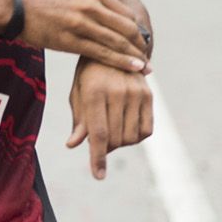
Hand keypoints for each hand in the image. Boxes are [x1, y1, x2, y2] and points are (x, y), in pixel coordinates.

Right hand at [19, 0, 150, 73]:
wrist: (16, 8)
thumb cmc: (44, 5)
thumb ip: (95, 5)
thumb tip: (113, 21)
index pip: (126, 14)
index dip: (137, 31)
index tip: (142, 44)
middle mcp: (91, 3)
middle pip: (126, 28)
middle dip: (139, 45)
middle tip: (147, 59)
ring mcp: (81, 21)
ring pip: (117, 41)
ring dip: (134, 56)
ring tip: (144, 68)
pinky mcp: (70, 39)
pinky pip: (101, 52)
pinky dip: (120, 62)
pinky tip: (131, 68)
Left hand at [67, 58, 152, 179]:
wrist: (114, 45)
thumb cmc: (89, 72)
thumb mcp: (78, 91)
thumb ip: (79, 119)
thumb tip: (73, 144)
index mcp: (95, 91)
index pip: (99, 134)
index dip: (97, 158)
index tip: (98, 176)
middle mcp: (118, 92)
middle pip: (116, 138)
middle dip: (106, 148)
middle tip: (98, 141)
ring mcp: (136, 93)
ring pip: (131, 137)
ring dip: (120, 143)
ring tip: (111, 131)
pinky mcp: (148, 95)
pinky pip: (146, 130)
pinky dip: (136, 137)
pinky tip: (125, 128)